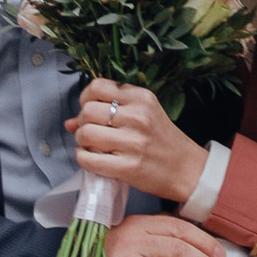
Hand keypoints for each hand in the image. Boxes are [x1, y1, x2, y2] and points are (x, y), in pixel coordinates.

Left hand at [75, 77, 208, 206]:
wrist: (187, 169)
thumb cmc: (162, 141)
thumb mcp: (143, 116)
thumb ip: (109, 112)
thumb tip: (69, 122)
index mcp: (142, 98)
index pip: (97, 87)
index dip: (85, 99)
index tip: (89, 109)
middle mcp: (138, 116)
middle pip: (88, 110)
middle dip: (82, 122)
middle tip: (90, 131)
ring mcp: (134, 142)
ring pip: (86, 133)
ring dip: (81, 141)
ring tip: (91, 145)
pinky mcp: (128, 167)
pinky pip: (89, 159)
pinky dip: (84, 158)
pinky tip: (92, 158)